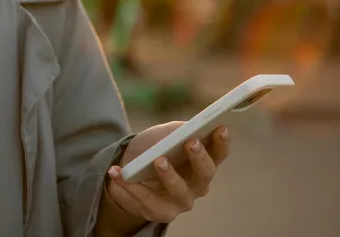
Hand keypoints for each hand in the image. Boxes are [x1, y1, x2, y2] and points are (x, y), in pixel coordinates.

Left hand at [103, 123, 230, 233]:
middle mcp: (197, 184)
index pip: (219, 153)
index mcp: (202, 163)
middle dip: (199, 158)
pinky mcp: (161, 212)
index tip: (220, 127)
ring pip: (179, 191)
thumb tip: (186, 128)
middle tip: (190, 142)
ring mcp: (181, 201)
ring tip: (158, 160)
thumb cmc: (154, 149)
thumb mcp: (165, 135)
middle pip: (205, 174)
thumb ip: (177, 130)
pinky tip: (117, 171)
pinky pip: (146, 200)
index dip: (222, 142)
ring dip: (169, 175)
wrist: (131, 173)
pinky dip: (130, 185)